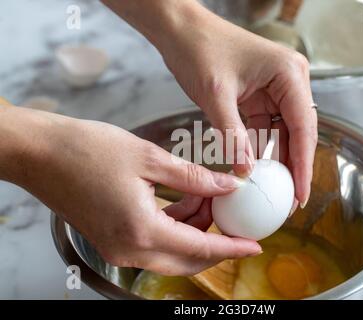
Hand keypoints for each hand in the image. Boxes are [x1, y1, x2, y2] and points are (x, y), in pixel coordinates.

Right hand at [0, 107, 260, 274]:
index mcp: (142, 231)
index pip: (200, 248)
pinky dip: (173, 227)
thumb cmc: (88, 150)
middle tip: (231, 215)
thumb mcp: (150, 158)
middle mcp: (129, 249)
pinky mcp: (111, 240)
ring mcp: (118, 248)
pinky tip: (184, 202)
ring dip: (193, 231)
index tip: (254, 246)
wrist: (41, 153)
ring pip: (171, 251)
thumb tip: (228, 186)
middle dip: (214, 240)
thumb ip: (195, 177)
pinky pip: (153, 243)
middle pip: (187, 258)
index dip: (231, 248)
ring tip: (207, 198)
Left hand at [102, 0, 317, 206]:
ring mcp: (277, 87)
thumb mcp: (216, 97)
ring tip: (276, 191)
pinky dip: (262, 148)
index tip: (300, 195)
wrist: (181, 31)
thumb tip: (246, 174)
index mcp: (288, 74)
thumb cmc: (198, 51)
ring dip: (279, 160)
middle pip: (299, 132)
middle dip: (295, 166)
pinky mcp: (262, 94)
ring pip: (284, 132)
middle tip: (290, 200)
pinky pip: (267, 127)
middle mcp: (290, 80)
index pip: (303, 127)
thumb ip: (233, 136)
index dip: (303, 165)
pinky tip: (258, 169)